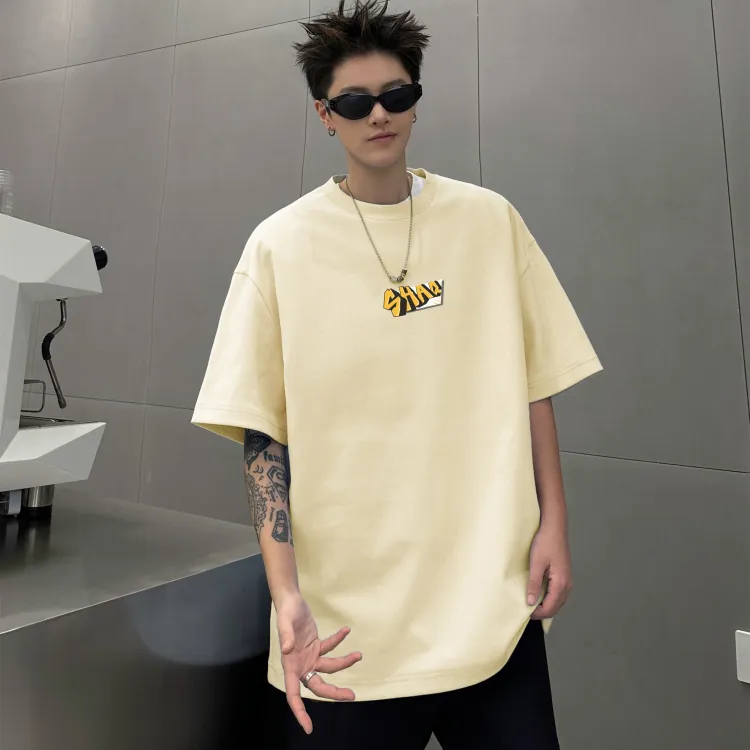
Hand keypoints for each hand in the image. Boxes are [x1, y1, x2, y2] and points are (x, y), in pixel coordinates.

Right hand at [276, 594, 361, 734]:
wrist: (290, 600)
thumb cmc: (286, 612)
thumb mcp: (284, 622)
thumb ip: (285, 636)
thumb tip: (287, 650)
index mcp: (290, 665)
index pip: (293, 694)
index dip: (300, 711)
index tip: (308, 727)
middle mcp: (300, 665)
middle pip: (318, 685)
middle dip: (334, 692)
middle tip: (352, 695)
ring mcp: (309, 656)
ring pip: (329, 667)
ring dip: (344, 663)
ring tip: (358, 655)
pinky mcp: (316, 646)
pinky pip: (329, 647)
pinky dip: (338, 640)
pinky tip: (346, 631)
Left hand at [526, 519, 572, 619]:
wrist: (554, 527)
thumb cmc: (545, 542)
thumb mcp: (536, 563)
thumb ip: (534, 584)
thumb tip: (530, 602)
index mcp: (561, 583)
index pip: (550, 608)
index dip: (537, 613)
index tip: (524, 612)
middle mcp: (567, 584)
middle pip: (555, 607)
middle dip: (542, 611)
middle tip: (526, 609)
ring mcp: (567, 580)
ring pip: (557, 601)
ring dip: (545, 605)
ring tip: (531, 602)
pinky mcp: (564, 575)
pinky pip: (557, 593)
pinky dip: (549, 597)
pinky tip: (538, 593)